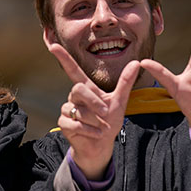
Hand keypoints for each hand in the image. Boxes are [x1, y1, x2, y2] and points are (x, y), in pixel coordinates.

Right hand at [49, 43, 139, 178]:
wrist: (101, 145)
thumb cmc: (109, 122)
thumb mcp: (120, 102)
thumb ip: (125, 82)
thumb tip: (136, 62)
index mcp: (86, 89)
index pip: (72, 70)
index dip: (64, 58)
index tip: (53, 46)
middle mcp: (74, 97)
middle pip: (78, 90)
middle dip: (93, 102)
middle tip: (106, 113)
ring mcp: (66, 110)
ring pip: (78, 110)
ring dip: (95, 121)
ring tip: (103, 128)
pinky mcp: (63, 123)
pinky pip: (74, 123)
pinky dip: (89, 130)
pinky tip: (96, 134)